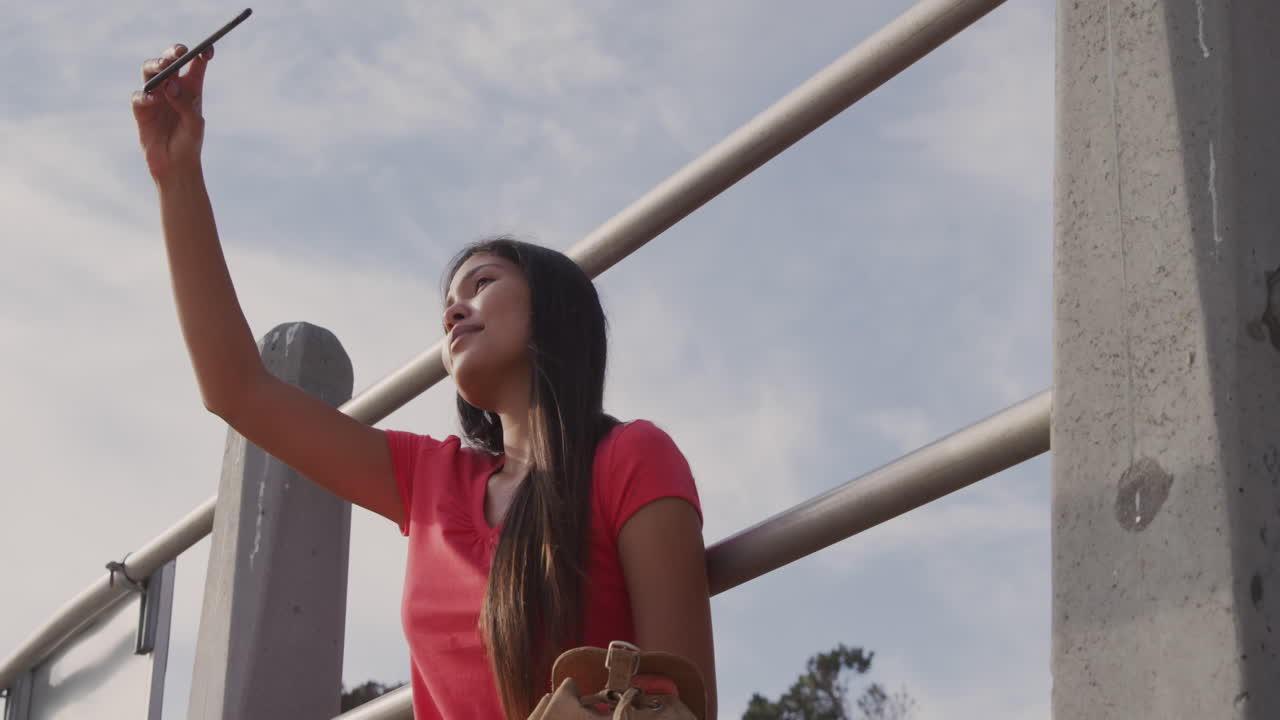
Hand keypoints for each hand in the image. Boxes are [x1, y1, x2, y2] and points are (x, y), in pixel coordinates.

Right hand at [131, 43, 213, 181]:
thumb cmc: (190, 143)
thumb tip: (170, 85)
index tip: (208, 50)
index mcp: (192, 88)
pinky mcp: (142, 109)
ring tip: (162, 69)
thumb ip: (185, 103)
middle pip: (169, 61)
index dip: (202, 53)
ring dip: (155, 66)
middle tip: (177, 53)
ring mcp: (155, 96)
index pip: (196, 63)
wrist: (175, 165)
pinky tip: (153, 100)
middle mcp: (172, 87)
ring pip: (150, 71)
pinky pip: (139, 96)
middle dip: (172, 53)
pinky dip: (145, 95)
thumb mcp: (194, 124)